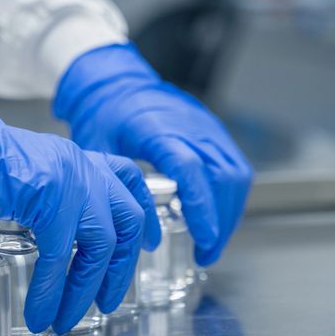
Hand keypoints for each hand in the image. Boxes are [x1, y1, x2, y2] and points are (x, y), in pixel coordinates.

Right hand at [0, 95, 158, 334]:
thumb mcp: (22, 178)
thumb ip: (46, 201)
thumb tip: (51, 238)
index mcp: (76, 158)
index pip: (129, 181)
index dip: (145, 214)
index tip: (151, 242)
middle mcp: (81, 166)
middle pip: (126, 220)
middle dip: (121, 267)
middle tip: (110, 300)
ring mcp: (69, 181)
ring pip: (100, 246)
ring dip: (85, 290)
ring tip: (70, 320)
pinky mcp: (50, 200)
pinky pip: (60, 258)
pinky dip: (51, 292)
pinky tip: (41, 314)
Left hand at [54, 43, 253, 265]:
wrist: (117, 81)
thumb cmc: (105, 115)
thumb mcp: (98, 149)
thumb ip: (115, 185)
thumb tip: (127, 227)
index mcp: (158, 129)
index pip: (191, 169)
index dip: (201, 206)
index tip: (205, 239)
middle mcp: (191, 127)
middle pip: (222, 178)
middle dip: (219, 222)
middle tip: (205, 254)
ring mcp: (208, 128)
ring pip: (236, 176)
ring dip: (228, 213)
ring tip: (211, 242)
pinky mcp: (215, 132)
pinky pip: (235, 168)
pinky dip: (230, 198)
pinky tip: (216, 217)